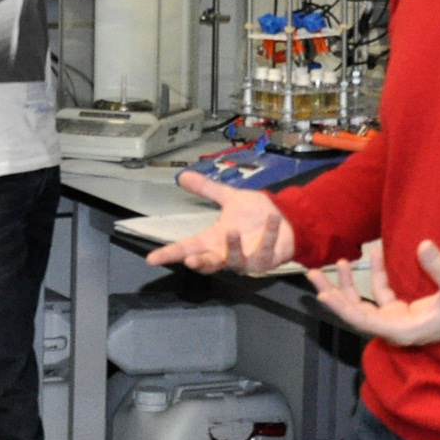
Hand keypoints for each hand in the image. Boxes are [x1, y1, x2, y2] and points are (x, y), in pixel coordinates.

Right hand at [147, 172, 298, 274]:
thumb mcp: (230, 198)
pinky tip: (272, 218)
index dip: (168, 254)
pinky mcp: (266, 260)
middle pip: (207, 263)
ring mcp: (246, 260)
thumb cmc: (256, 214)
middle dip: (199, 263)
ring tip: (231, 231)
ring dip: (233, 247)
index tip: (152, 259)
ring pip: (235, 261)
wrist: (287, 219)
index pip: (186, 248)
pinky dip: (269, 234)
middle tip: (190, 260)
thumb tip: (183, 175)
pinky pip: (266, 249)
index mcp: (213, 240)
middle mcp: (226, 254)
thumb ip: (206, 189)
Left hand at [306, 238, 439, 346]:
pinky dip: (375, 276)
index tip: (323, 293)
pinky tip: (372, 254)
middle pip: (355, 312)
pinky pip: (382, 293)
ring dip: (350, 284)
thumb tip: (422, 245)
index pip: (363, 320)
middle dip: (333, 293)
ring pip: (365, 303)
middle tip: (311, 274)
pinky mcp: (404, 310)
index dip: (341, 307)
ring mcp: (398, 319)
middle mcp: (395, 327)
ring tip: (337, 261)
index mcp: (403, 330)